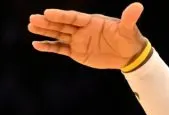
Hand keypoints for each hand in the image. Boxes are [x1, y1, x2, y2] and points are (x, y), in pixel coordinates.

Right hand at [28, 3, 146, 68]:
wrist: (129, 54)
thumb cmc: (129, 38)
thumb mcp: (128, 29)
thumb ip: (129, 18)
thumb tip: (138, 6)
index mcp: (91, 21)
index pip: (74, 17)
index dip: (62, 16)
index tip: (48, 12)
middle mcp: (82, 29)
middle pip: (62, 25)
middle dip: (48, 22)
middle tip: (33, 19)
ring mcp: (78, 40)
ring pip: (58, 35)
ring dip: (45, 31)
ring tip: (31, 26)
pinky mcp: (76, 52)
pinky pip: (60, 48)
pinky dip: (49, 47)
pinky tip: (36, 44)